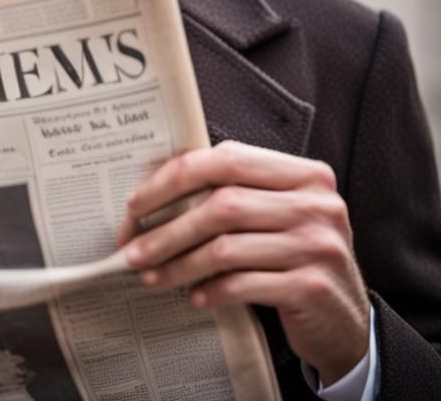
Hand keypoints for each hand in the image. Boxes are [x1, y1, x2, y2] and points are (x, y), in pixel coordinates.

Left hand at [116, 140, 369, 385]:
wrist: (346, 322)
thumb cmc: (296, 256)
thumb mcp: (277, 214)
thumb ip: (234, 191)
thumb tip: (152, 188)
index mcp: (304, 174)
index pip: (226, 158)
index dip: (173, 178)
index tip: (137, 204)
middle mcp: (316, 204)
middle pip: (221, 205)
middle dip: (168, 228)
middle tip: (133, 249)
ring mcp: (317, 245)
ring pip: (226, 248)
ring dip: (179, 264)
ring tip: (151, 275)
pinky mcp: (312, 287)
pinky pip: (244, 284)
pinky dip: (211, 290)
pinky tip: (193, 296)